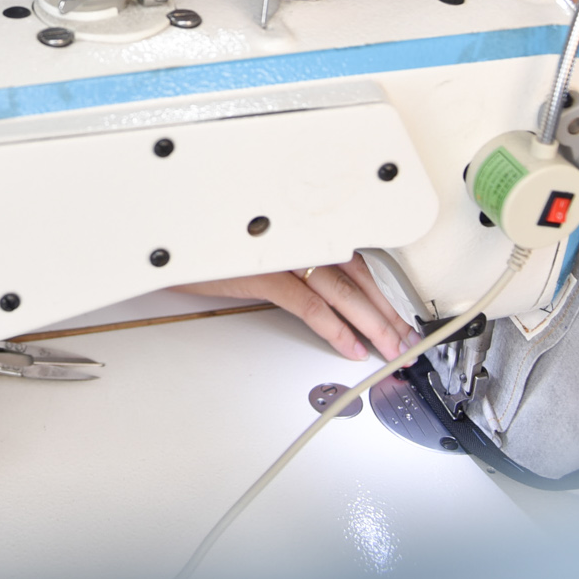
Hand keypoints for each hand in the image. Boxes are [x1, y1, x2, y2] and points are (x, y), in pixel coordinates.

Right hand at [172, 255, 415, 361]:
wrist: (173, 240)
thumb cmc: (215, 244)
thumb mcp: (263, 250)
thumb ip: (296, 261)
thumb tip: (327, 291)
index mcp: (306, 229)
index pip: (359, 259)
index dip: (385, 290)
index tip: (402, 313)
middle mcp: (301, 237)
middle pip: (359, 276)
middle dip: (387, 312)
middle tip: (406, 340)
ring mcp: (285, 254)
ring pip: (343, 293)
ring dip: (371, 324)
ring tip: (389, 349)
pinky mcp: (265, 275)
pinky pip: (310, 306)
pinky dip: (334, 328)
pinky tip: (349, 347)